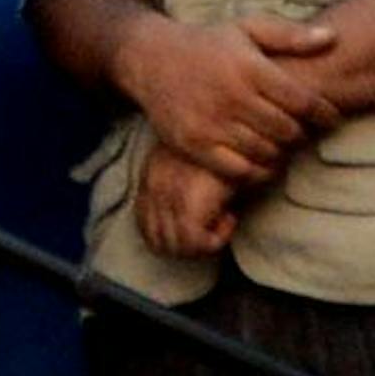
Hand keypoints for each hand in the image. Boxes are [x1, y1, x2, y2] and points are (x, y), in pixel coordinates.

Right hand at [109, 13, 339, 184]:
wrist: (150, 58)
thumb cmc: (206, 43)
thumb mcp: (246, 28)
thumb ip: (290, 34)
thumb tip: (333, 37)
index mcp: (248, 67)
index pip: (301, 100)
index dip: (324, 113)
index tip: (331, 117)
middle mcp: (231, 96)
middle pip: (286, 130)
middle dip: (302, 133)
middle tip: (303, 131)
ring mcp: (211, 123)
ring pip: (265, 152)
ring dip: (280, 153)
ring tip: (282, 144)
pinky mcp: (194, 144)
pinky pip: (238, 170)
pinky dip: (256, 171)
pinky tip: (260, 160)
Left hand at [136, 142, 238, 256]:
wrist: (231, 126)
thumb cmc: (218, 143)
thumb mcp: (189, 160)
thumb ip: (181, 183)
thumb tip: (198, 216)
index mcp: (150, 179)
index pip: (143, 226)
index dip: (167, 239)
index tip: (194, 232)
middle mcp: (154, 190)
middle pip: (157, 244)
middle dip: (186, 249)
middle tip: (210, 237)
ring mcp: (168, 199)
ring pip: (178, 248)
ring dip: (202, 245)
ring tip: (222, 225)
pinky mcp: (188, 205)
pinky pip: (198, 242)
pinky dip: (217, 238)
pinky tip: (230, 218)